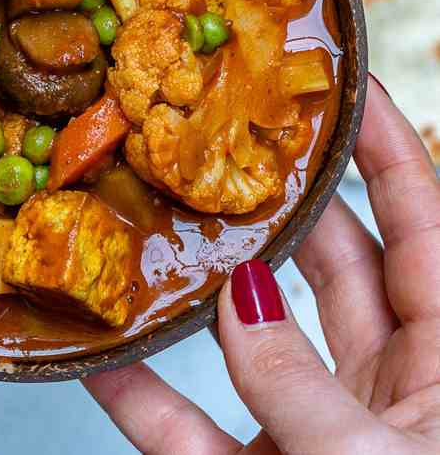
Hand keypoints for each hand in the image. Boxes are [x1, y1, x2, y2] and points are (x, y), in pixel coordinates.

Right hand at [84, 76, 439, 453]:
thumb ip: (296, 379)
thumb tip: (237, 298)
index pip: (420, 223)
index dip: (386, 148)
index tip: (349, 87)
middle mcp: (386, 384)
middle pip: (330, 262)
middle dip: (281, 199)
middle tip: (228, 143)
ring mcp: (316, 426)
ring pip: (251, 337)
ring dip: (201, 289)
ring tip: (156, 227)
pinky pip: (190, 429)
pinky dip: (142, 396)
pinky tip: (100, 359)